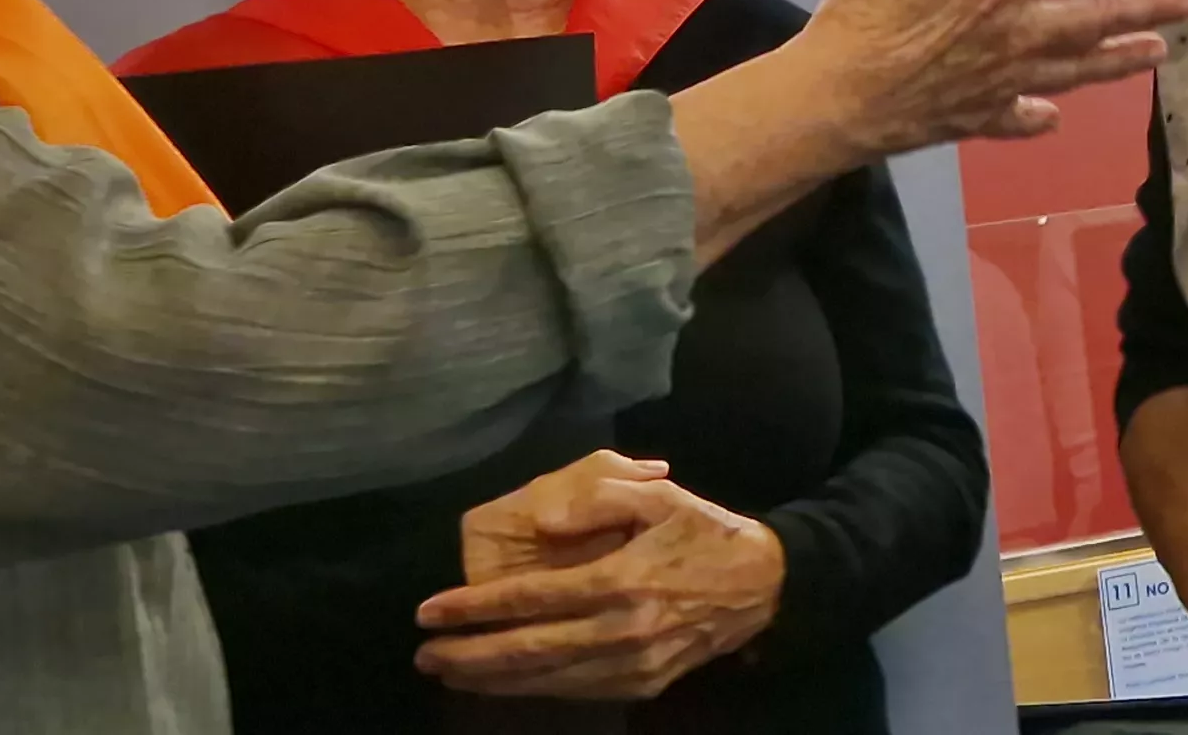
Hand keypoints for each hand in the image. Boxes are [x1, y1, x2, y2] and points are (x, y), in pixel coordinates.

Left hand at [413, 449, 787, 700]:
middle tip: (424, 653)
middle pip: (526, 650)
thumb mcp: (661, 496)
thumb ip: (599, 500)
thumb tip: (541, 521)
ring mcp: (630, 664)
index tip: (429, 611)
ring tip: (449, 671)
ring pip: (544, 680)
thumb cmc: (705, 532)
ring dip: (490, 679)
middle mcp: (620, 628)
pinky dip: (531, 688)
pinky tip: (504, 680)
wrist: (764, 585)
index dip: (473, 607)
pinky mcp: (641, 685)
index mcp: (620, 578)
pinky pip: (573, 691)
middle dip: (467, 654)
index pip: (530, 598)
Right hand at [804, 0, 1185, 152]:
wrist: (835, 99)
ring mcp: (1004, 84)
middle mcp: (1018, 37)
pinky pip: (1018, 117)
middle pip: (1092, 20)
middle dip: (1144, 10)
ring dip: (1117, 60)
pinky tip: (1053, 117)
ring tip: (1156, 55)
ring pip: (1074, 71)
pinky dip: (1038, 116)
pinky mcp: (978, 120)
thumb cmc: (870, 12)